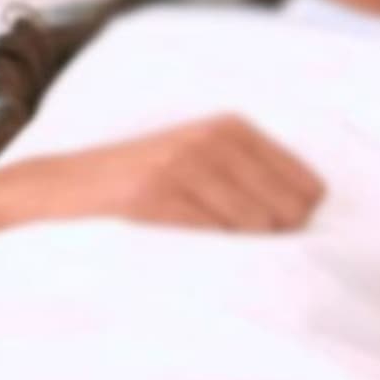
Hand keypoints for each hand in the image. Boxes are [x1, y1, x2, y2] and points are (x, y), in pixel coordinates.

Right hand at [0, 114, 325, 233]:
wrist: (69, 184)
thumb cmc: (148, 177)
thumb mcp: (204, 155)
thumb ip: (253, 172)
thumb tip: (310, 210)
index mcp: (235, 127)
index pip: (308, 185)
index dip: (301, 218)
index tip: (279, 232)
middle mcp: (215, 139)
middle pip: (287, 210)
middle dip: (277, 236)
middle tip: (248, 245)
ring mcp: (184, 164)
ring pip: (254, 226)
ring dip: (243, 247)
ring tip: (218, 244)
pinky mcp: (155, 194)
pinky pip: (212, 236)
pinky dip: (213, 251)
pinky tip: (197, 247)